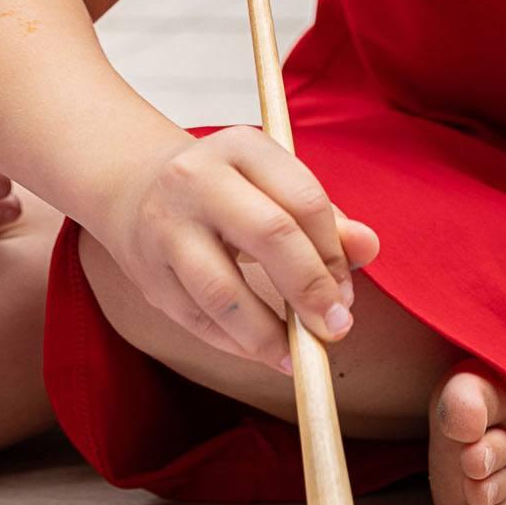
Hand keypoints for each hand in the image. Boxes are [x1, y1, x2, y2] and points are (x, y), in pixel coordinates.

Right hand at [97, 127, 378, 373]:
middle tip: (335, 327)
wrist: (136, 187)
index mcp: (243, 148)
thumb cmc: (228, 189)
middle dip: (309, 289)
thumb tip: (369, 249)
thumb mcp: (276, 184)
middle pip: (269, 236)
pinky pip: (196, 319)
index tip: (346, 293)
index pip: (304, 200)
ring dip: (267, 334)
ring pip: (222, 291)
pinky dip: (236, 344)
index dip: (333, 253)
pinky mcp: (147, 274)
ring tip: (298, 356)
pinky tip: (264, 352)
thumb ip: (327, 219)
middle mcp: (197, 180)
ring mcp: (165, 228)